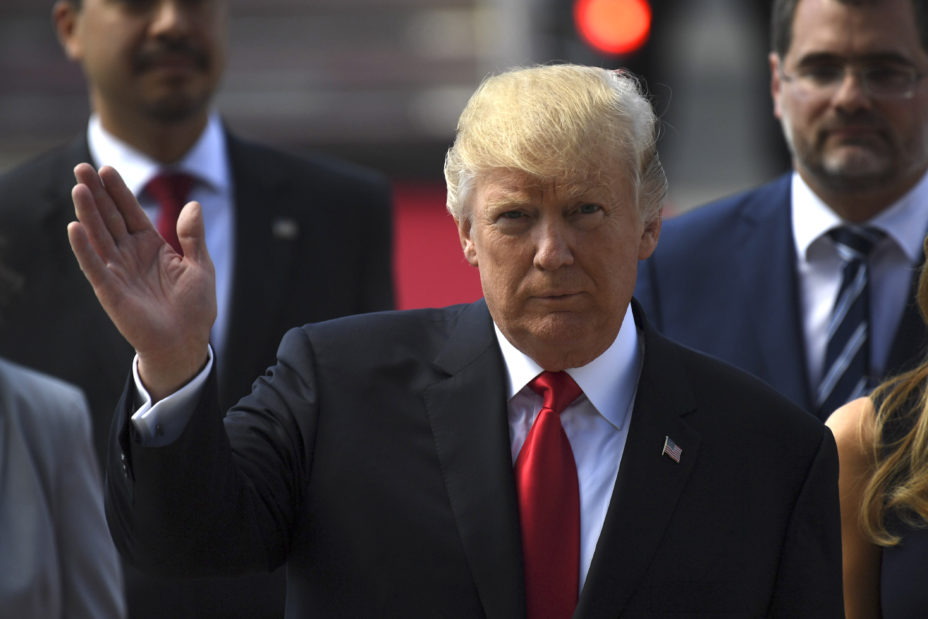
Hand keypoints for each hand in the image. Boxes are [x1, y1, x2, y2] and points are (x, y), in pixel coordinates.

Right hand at [67, 163, 215, 400]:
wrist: (186, 343)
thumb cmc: (195, 308)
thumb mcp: (201, 266)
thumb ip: (194, 237)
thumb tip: (194, 205)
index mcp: (151, 246)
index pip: (131, 213)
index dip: (119, 192)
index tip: (106, 169)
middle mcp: (130, 255)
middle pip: (110, 219)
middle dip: (97, 194)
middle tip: (82, 167)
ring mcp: (118, 271)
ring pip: (100, 237)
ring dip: (88, 213)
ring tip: (78, 188)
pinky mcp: (111, 291)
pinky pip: (95, 266)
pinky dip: (85, 248)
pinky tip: (75, 228)